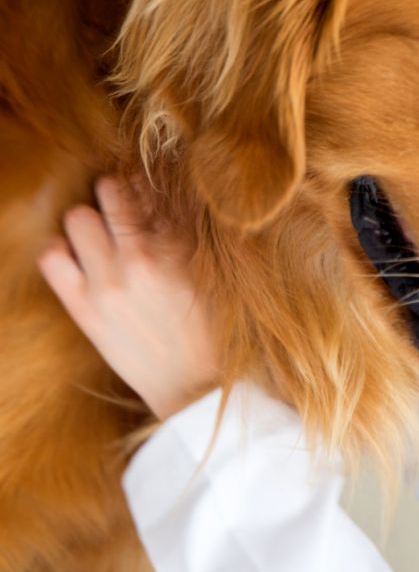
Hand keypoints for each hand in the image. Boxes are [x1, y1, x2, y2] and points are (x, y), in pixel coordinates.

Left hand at [37, 175, 221, 419]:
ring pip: (76, 217)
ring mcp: (107, 281)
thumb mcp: (214, 274)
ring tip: (101, 238)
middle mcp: (141, 256)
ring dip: (87, 221)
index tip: (148, 193)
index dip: (147, 184)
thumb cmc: (215, 330)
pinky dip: (62, 251)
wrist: (196, 388)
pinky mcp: (84, 307)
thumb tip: (168, 198)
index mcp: (181, 246)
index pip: (151, 187)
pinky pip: (52, 257)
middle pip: (108, 190)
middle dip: (115, 196)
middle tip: (124, 213)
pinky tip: (80, 261)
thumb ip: (190, 234)